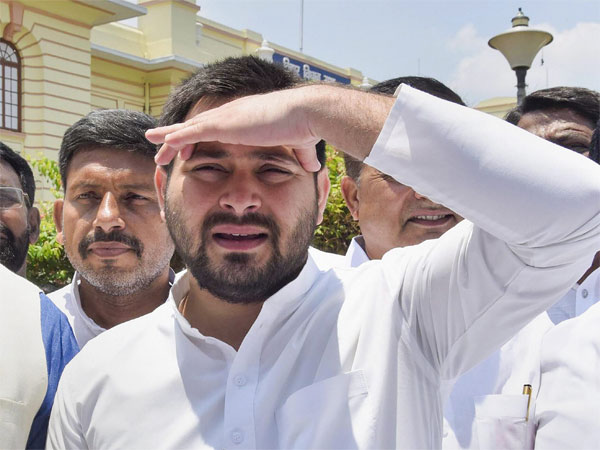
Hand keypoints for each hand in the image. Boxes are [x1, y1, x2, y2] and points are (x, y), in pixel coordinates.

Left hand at [146, 88, 321, 171]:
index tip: (191, 146)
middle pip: (197, 125)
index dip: (202, 135)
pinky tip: (161, 144)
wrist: (304, 113)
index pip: (217, 126)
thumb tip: (314, 166)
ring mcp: (225, 118)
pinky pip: (191, 132)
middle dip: (178, 133)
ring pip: (188, 128)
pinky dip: (176, 138)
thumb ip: (303, 155)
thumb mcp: (301, 145)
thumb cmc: (304, 126)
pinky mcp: (222, 124)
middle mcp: (231, 115)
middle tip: (160, 139)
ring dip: (170, 136)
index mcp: (245, 119)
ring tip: (152, 142)